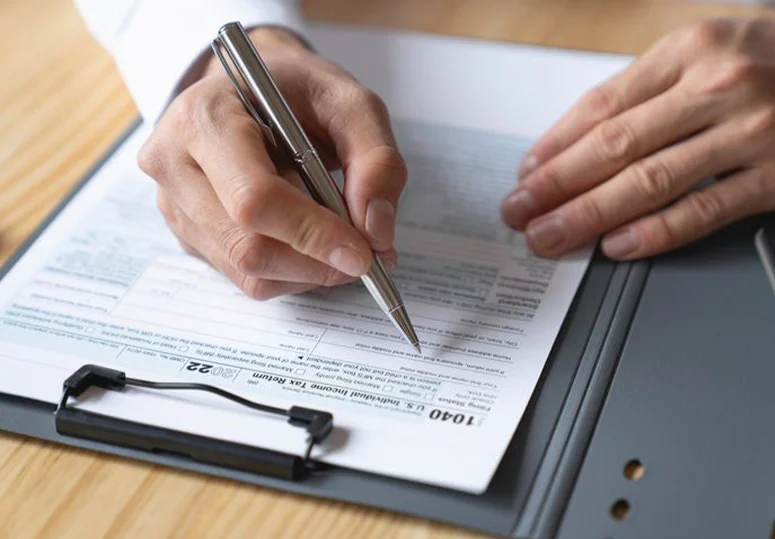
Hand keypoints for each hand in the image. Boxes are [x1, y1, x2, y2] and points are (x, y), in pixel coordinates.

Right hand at [138, 28, 405, 298]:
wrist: (251, 89)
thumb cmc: (296, 91)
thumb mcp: (350, 102)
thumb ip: (376, 160)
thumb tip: (376, 233)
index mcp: (205, 118)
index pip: (253, 199)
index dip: (313, 233)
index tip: (364, 252)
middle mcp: (174, 164)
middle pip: (247, 247)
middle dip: (316, 261)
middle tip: (366, 255)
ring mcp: (175, 206)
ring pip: (248, 271)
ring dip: (308, 270)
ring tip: (339, 239)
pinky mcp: (189, 235)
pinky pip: (246, 277)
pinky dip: (292, 272)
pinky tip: (309, 240)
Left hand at [502, 17, 774, 259]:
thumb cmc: (773, 63)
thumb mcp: (709, 54)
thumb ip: (648, 93)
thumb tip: (575, 143)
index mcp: (691, 49)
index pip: (601, 106)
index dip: (554, 146)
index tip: (526, 175)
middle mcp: (718, 85)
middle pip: (614, 145)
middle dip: (555, 186)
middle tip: (518, 212)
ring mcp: (751, 132)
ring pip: (649, 181)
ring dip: (588, 214)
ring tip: (550, 235)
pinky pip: (703, 210)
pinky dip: (654, 232)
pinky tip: (616, 246)